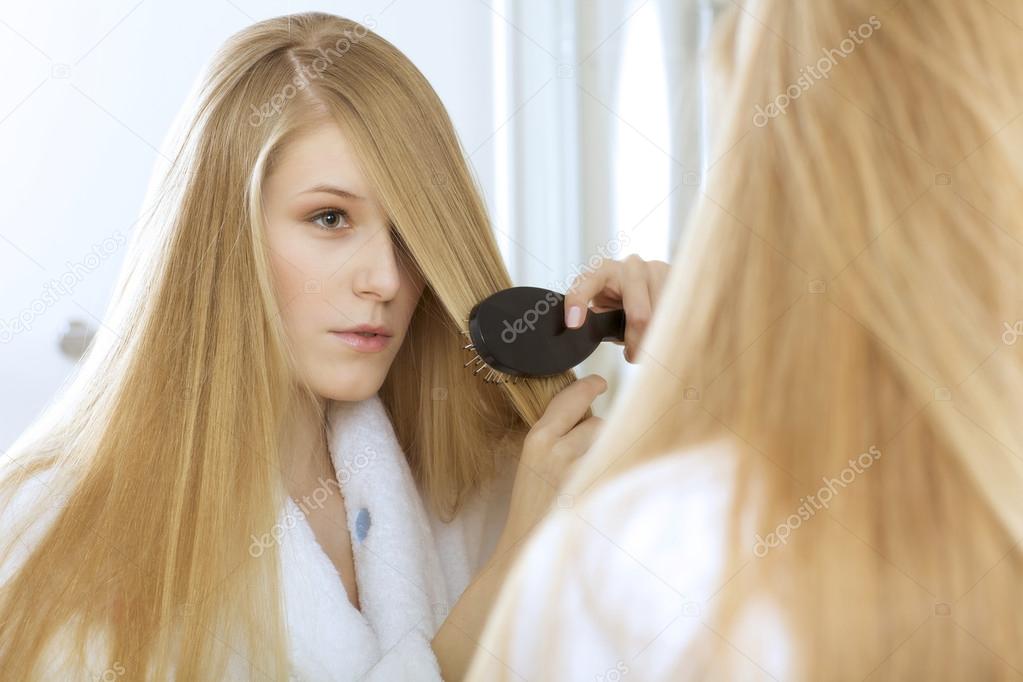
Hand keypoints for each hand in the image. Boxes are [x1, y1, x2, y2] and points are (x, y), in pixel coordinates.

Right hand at [498, 374, 606, 549]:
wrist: (530, 548)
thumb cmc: (533, 505)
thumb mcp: (533, 461)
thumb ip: (556, 434)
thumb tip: (588, 410)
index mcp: (538, 440)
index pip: (572, 398)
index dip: (588, 387)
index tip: (599, 383)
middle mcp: (558, 452)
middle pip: (599, 423)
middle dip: (598, 436)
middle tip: (586, 459)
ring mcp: (580, 473)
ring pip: (611, 444)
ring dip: (609, 454)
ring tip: (591, 477)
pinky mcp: (599, 493)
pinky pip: (620, 467)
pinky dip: (617, 474)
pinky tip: (604, 489)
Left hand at [563, 254, 670, 362]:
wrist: (650, 280)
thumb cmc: (619, 299)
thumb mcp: (602, 306)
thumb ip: (596, 319)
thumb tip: (590, 337)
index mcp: (602, 270)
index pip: (585, 283)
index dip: (577, 302)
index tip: (573, 324)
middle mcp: (630, 266)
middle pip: (640, 316)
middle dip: (637, 343)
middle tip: (634, 357)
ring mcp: (656, 268)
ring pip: (663, 319)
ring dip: (657, 339)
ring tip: (651, 342)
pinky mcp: (677, 276)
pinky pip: (679, 313)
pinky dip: (672, 330)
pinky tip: (667, 332)